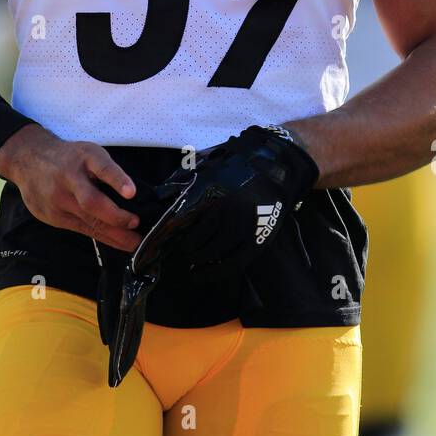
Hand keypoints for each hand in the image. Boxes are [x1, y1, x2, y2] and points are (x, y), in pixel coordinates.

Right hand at [0, 124, 140, 253]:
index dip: (117, 180)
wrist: (28, 159)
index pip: (102, 167)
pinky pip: (80, 229)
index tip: (131, 193)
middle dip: (116, 217)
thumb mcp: (88, 152)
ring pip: (88, 221)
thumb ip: (106, 170)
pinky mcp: (52, 216)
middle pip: (91, 201)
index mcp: (84, 157)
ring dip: (114, 234)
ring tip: (133, 243)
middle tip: (137, 224)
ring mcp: (58, 199)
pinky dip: (101, 237)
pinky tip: (117, 242)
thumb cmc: (69, 158)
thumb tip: (133, 196)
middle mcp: (69, 178)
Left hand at [132, 124, 319, 281]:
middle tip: (180, 249)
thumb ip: (183, 179)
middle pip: (196, 239)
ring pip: (213, 253)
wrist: (279, 164)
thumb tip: (160, 196)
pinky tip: (203, 273)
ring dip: (198, 260)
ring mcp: (244, 226)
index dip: (167, 235)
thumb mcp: (208, 163)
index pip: (181, 220)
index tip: (157, 244)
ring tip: (192, 261)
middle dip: (184, 247)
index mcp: (211, 191)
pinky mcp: (258, 238)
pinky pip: (233, 263)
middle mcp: (226, 211)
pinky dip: (215, 271)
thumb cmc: (240, 162)